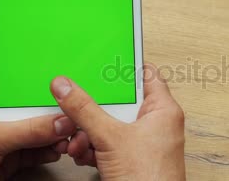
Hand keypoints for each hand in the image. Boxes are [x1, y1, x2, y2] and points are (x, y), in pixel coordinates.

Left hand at [0, 85, 76, 180]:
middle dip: (54, 116)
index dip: (44, 91)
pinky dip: (48, 150)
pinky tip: (58, 148)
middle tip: (71, 119)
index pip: (22, 88)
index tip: (66, 95)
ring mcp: (4, 135)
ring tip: (69, 137)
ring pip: (37, 131)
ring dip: (54, 136)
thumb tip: (59, 122)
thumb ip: (27, 129)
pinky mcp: (9, 156)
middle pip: (33, 111)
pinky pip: (36, 150)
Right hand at [50, 63, 185, 180]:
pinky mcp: (132, 159)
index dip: (123, 68)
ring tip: (81, 142)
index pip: (145, 75)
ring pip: (111, 126)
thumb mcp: (110, 138)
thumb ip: (85, 110)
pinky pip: (110, 144)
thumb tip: (66, 87)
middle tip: (80, 112)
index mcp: (163, 110)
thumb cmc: (150, 179)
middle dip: (95, 112)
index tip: (102, 60)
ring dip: (90, 134)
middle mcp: (156, 124)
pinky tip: (85, 154)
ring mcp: (144, 143)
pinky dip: (95, 148)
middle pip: (121, 103)